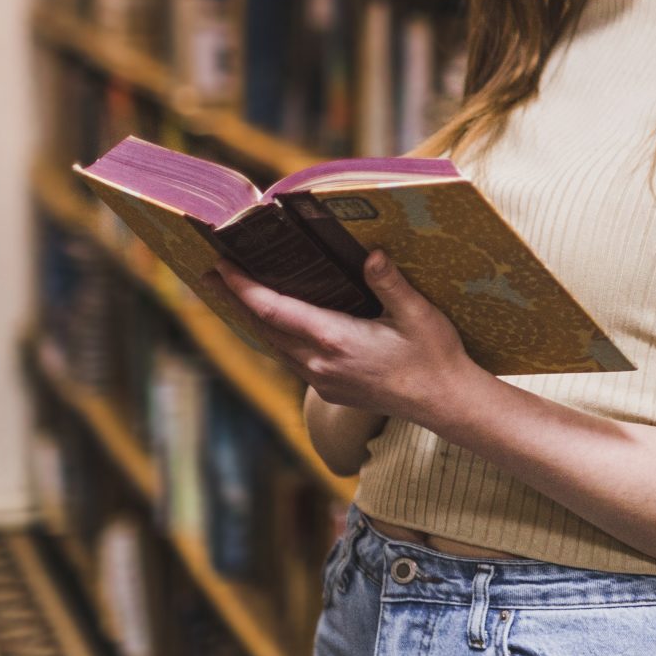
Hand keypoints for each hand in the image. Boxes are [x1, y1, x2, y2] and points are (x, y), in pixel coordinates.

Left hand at [215, 251, 481, 430]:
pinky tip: (278, 326)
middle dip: (237, 300)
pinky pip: (291, 359)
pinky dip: (276, 337)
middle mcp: (319, 362)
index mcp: (336, 339)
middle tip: (213, 274)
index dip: (244, 288)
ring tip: (237, 296)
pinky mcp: (329, 388)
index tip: (222, 266)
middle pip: (264, 328)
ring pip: (275, 346)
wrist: (443, 401)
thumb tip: (371, 254)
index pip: (275, 310)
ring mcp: (322, 379)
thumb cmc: (434, 355)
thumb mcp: (418, 314)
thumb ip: (390, 283)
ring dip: (254, 320)